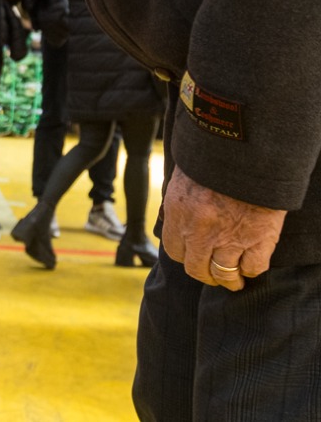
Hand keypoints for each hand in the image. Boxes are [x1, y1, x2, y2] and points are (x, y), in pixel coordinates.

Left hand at [161, 169, 285, 289]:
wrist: (246, 152)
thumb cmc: (212, 160)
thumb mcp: (183, 179)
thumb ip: (180, 203)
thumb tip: (176, 218)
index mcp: (178, 214)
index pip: (174, 251)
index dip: (184, 257)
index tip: (192, 258)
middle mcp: (200, 231)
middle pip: (196, 269)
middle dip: (204, 275)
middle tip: (211, 275)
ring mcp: (230, 237)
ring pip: (224, 274)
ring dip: (229, 280)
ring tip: (234, 281)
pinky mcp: (259, 238)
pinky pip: (254, 267)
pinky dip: (252, 269)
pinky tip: (251, 266)